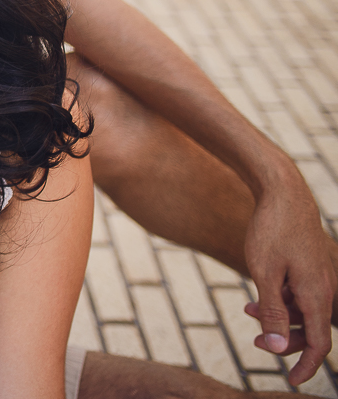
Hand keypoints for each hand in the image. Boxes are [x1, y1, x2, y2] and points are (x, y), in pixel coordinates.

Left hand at [243, 180, 334, 384]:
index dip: (307, 366)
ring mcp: (322, 276)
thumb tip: (277, 348)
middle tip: (254, 340)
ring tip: (248, 310)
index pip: (320, 344)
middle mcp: (326, 288)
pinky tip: (258, 296)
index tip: (291, 380)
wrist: (282, 194)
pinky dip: (283, 300)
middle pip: (312, 331)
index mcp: (316, 294)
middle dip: (285, 341)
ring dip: (280, 318)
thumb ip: (273, 312)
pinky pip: (303, 295)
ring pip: (305, 312)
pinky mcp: (313, 267)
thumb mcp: (264, 273)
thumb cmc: (271, 231)